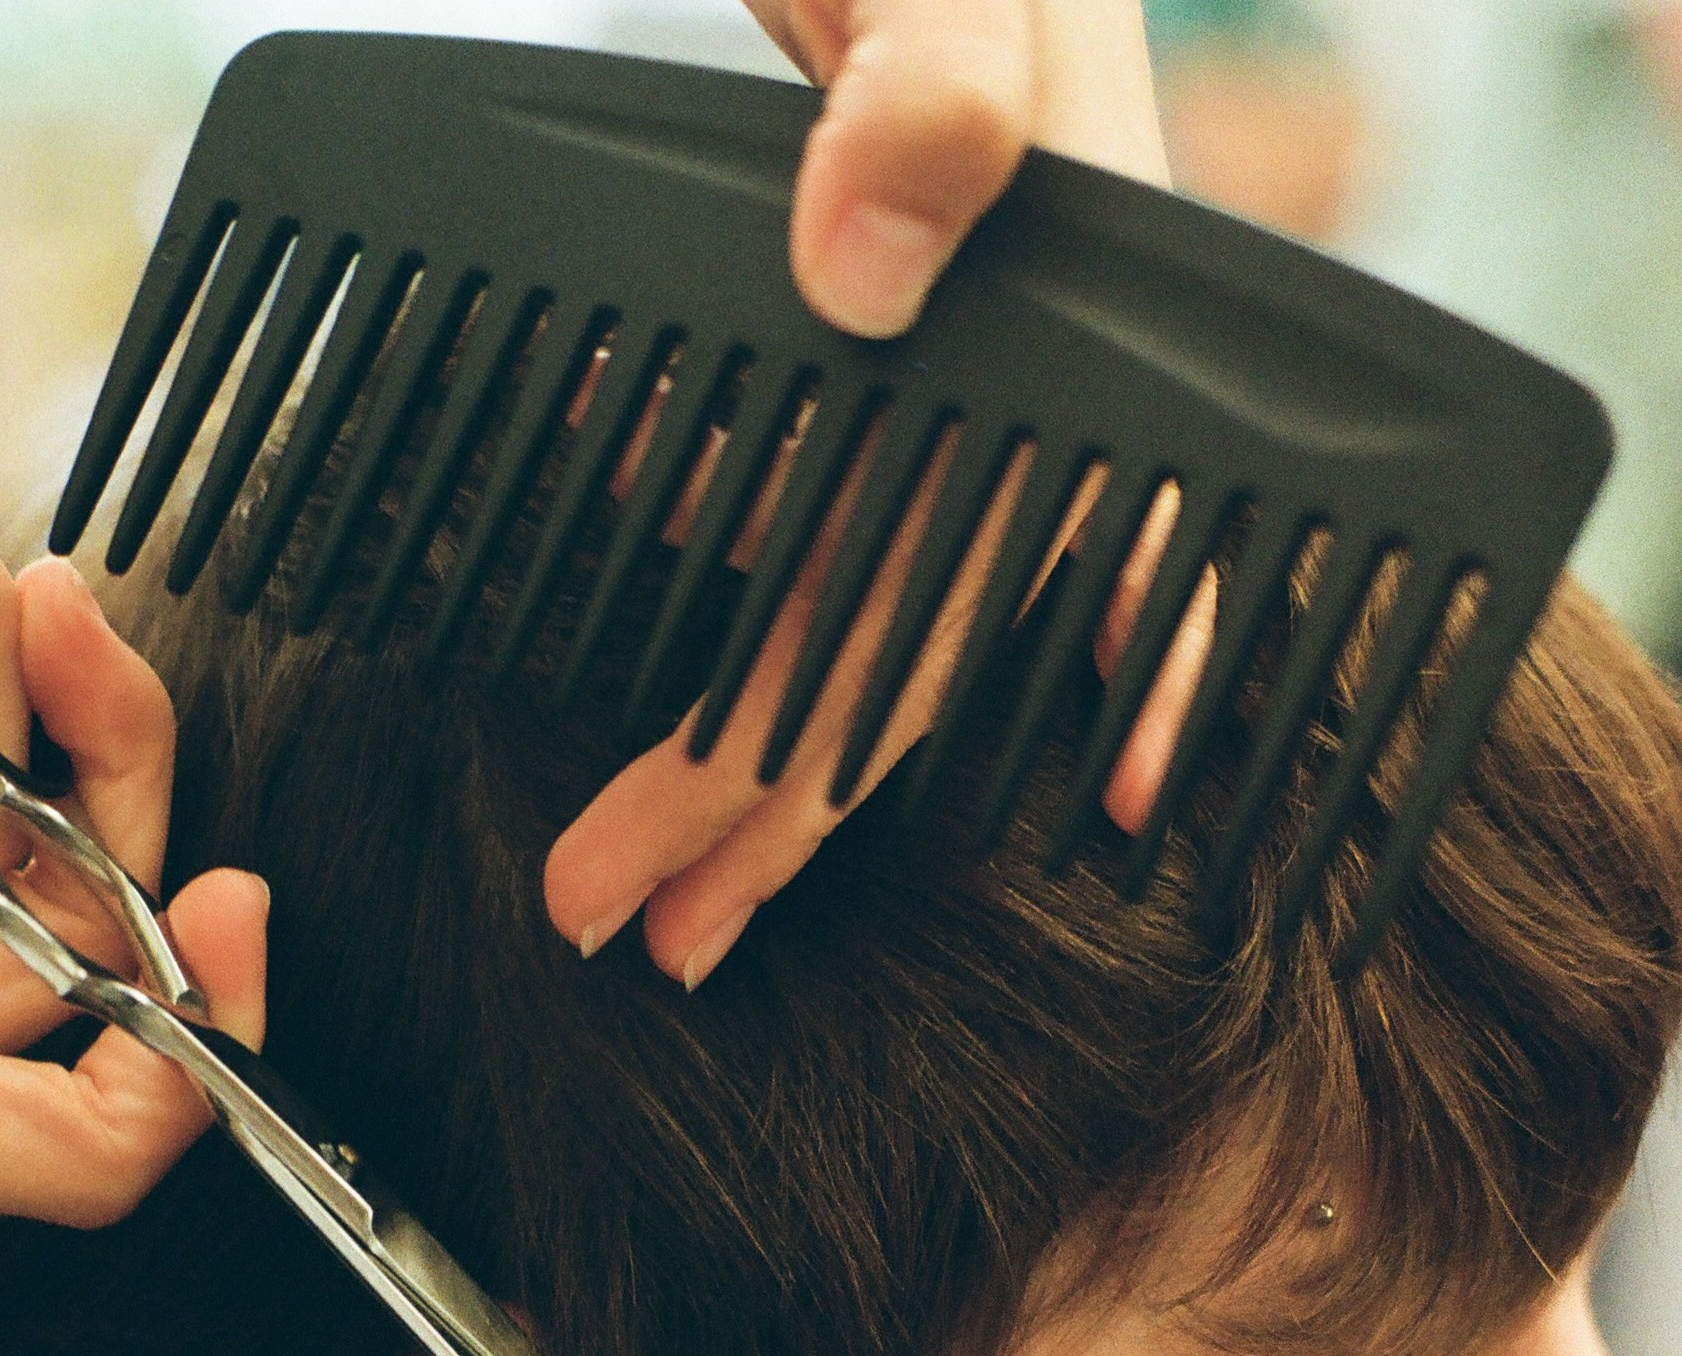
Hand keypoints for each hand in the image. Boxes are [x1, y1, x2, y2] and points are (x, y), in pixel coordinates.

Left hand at [544, 0, 1195, 985]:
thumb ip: (941, 74)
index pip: (980, 576)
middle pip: (889, 625)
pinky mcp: (826, 296)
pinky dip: (729, 565)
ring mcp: (915, 332)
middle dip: (766, 801)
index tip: (755, 896)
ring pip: (836, 585)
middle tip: (639, 927)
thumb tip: (870, 276)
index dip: (884, 752)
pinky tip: (675, 619)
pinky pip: (791, 477)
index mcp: (1059, 290)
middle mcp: (999, 342)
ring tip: (643, 872)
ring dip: (741, 744)